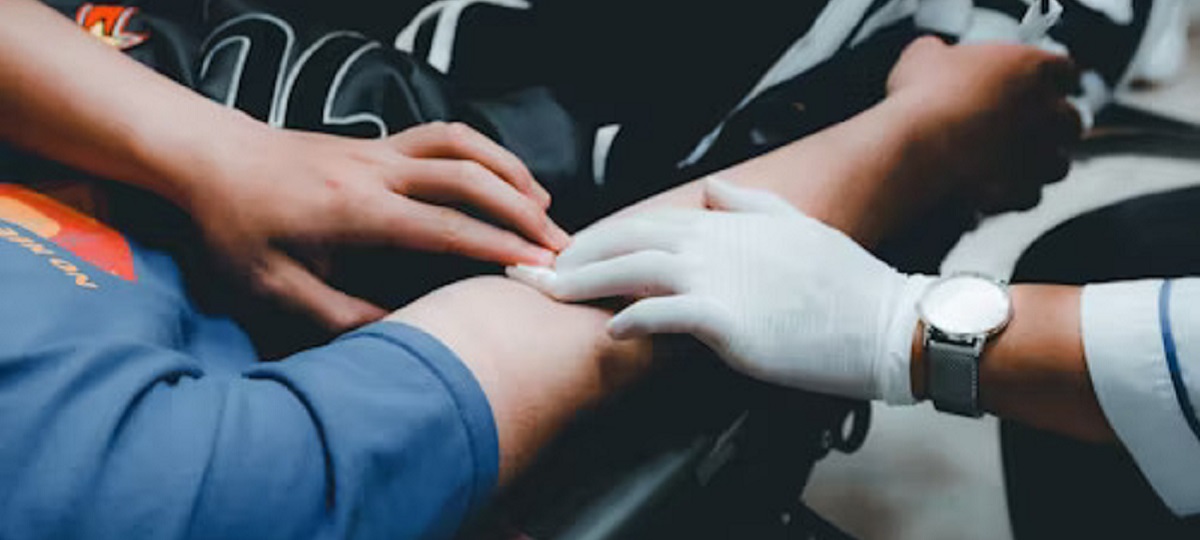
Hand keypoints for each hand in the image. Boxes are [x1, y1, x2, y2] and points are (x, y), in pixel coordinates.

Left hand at [183, 121, 568, 330]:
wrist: (210, 159)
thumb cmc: (236, 226)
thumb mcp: (273, 287)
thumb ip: (337, 316)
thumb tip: (398, 332)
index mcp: (354, 211)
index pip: (444, 228)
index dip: (497, 248)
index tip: (538, 268)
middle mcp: (376, 172)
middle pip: (469, 179)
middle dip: (522, 213)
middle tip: (560, 246)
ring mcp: (380, 150)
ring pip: (464, 147)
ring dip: (511, 174)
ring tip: (545, 209)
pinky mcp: (379, 142)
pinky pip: (447, 136)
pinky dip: (485, 152)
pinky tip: (502, 176)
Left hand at [508, 179, 930, 402]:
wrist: (882, 323)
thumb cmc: (841, 283)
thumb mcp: (796, 225)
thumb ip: (750, 203)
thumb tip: (713, 189)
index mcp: (727, 223)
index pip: (646, 222)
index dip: (602, 236)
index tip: (569, 250)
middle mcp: (714, 244)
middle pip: (627, 243)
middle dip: (575, 256)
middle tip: (537, 272)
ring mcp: (718, 279)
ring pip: (632, 272)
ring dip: (584, 283)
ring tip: (550, 295)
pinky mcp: (726, 320)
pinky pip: (664, 316)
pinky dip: (631, 320)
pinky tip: (609, 331)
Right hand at [888, 36, 1081, 212]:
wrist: (916, 150)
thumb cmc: (921, 99)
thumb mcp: (922, 58)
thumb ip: (940, 53)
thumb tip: (933, 56)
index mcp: (1031, 67)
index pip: (1063, 70)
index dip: (1048, 80)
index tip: (1033, 87)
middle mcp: (1047, 110)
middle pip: (1070, 120)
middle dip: (1051, 127)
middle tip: (1024, 130)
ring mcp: (1040, 153)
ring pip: (1058, 164)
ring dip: (1037, 165)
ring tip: (1008, 166)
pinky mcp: (1024, 190)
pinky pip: (1030, 196)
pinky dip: (1013, 195)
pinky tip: (991, 190)